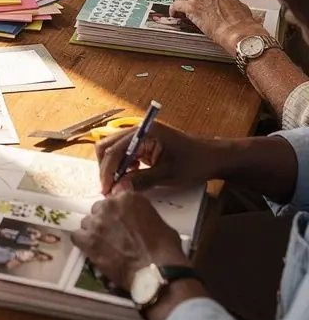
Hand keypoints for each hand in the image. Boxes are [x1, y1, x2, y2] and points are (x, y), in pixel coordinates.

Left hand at [71, 192, 187, 292]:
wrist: (156, 271)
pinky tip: (92, 251)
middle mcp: (109, 205)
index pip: (114, 199)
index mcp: (128, 198)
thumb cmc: (165, 248)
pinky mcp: (88, 240)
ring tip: (103, 246)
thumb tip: (136, 217)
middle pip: (98, 210)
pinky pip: (77, 237)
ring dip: (93, 232)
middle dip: (104, 221)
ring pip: (87, 223)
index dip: (117, 213)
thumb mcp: (158, 221)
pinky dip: (83, 243)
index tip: (121, 223)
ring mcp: (97, 222)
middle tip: (113, 236)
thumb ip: (141, 213)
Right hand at [95, 119, 224, 195]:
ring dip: (112, 168)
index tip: (106, 190)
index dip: (107, 171)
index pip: (115, 149)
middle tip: (109, 190)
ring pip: (114, 150)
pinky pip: (124, 154)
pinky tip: (129, 179)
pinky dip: (121, 167)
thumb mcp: (168, 175)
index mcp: (146, 131)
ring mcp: (141, 136)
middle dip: (106, 168)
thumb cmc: (195, 163)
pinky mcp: (143, 144)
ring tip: (117, 187)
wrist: (213, 158)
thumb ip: (141, 180)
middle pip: (109, 145)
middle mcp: (140, 129)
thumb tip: (117, 190)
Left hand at [169, 0, 262, 51]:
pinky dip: (174, 10)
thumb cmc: (241, 21)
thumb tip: (225, 3)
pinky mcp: (191, 8)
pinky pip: (177, 5)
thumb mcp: (237, 3)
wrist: (237, 31)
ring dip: (179, 1)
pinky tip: (174, 13)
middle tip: (186, 2)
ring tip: (178, 8)